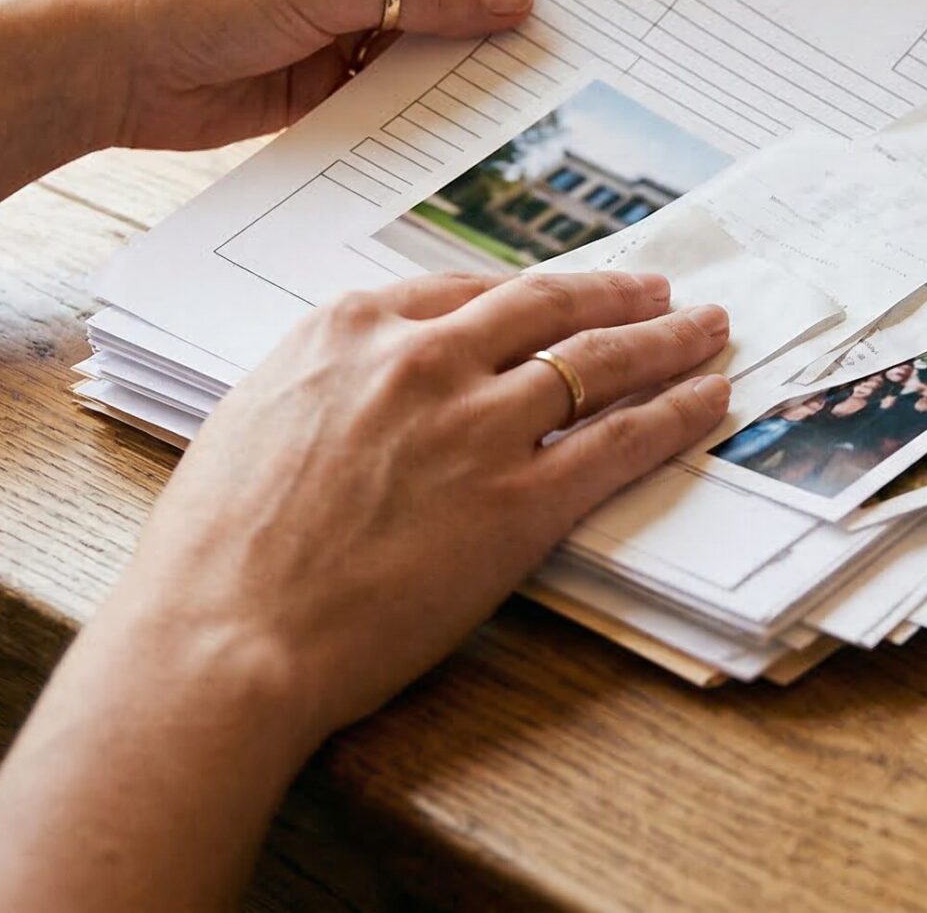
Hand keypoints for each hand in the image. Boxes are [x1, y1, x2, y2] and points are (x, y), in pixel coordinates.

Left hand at [58, 0, 531, 150]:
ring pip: (419, 49)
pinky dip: (418, 112)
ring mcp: (335, 26)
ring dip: (457, 74)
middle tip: (565, 58)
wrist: (109, 62)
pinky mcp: (319, 84)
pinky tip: (464, 135)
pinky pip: (387, 95)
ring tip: (528, 104)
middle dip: (491, 23)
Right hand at [99, 270, 731, 744]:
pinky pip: (624, 439)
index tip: (561, 293)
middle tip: (658, 292)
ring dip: (667, 342)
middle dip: (615, 294)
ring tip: (706, 333)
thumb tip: (370, 383)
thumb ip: (331, 383)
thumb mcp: (258, 418)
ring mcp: (478, 426)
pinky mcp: (521, 500)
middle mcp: (423, 359)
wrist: (224, 635)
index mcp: (349, 329)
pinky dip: (678, 414)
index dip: (531, 293)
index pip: (468, 292)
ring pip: (600, 361)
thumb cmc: (217, 552)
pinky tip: (710, 401)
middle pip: (547, 306)